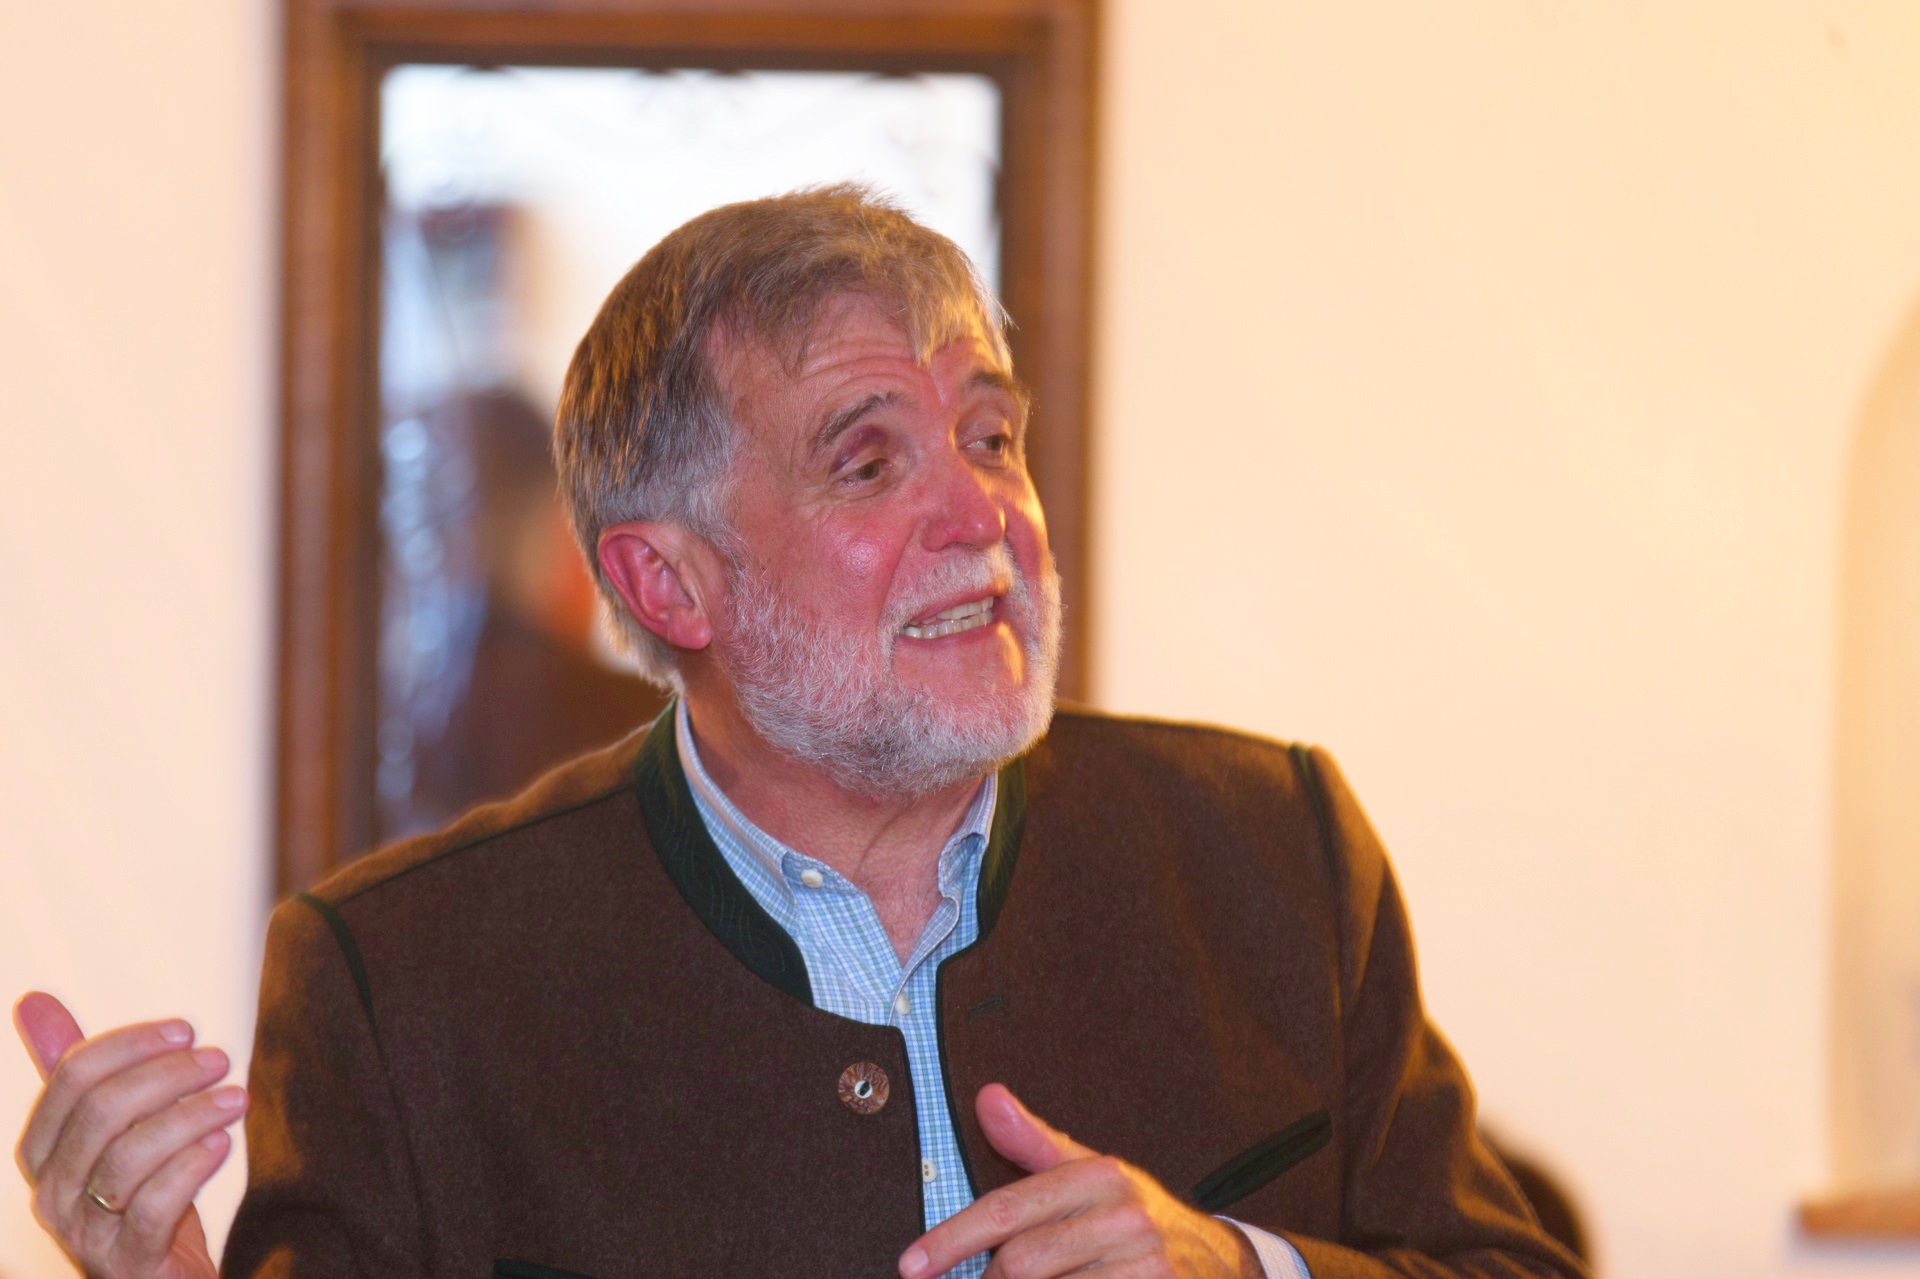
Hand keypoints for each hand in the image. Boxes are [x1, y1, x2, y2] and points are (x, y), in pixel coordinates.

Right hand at [12, 992, 245, 1278]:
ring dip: (191, 1115)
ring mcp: (85, 1233)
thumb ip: (78, 1070)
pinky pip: (152, 1207)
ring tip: (236, 1099)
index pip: (72, 1077)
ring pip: (128, 1158)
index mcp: (42, 1151)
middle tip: (220, 1059)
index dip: (132, 1044)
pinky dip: (191, 1167)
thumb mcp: (110, 1128)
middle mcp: (52, 1193)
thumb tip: (32, 1000)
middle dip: (167, 1075)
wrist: (162, 1276)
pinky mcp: (127, 1263)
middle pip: (101, 1111)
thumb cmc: (139, 1192)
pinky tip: (222, 1144)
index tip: (186, 1030)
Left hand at [900, 1083, 1261, 1278]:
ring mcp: (1145, 1265)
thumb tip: (986, 1097)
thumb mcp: (1092, 1172)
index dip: (950, 1241)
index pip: (1006, 1211)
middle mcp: (1125, 1217)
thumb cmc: (1138, 1219)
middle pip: (1020, 1263)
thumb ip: (1034, 1142)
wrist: (1221, 1263)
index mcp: (1100, 1176)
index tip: (911, 1265)